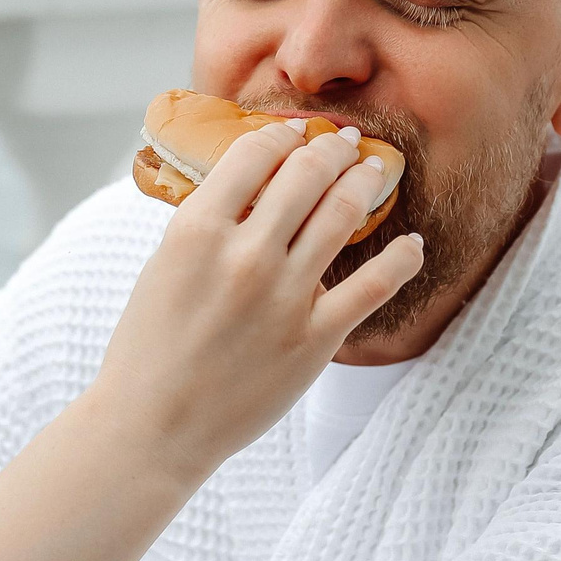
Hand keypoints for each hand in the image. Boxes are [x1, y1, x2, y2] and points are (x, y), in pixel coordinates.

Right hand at [90, 121, 422, 486]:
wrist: (152, 426)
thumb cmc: (149, 348)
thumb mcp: (163, 266)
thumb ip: (206, 223)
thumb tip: (250, 184)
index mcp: (196, 231)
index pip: (254, 154)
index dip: (283, 135)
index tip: (296, 134)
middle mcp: (244, 255)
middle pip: (307, 173)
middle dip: (332, 149)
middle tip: (345, 144)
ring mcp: (283, 297)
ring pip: (343, 212)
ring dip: (366, 181)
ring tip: (374, 173)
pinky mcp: (314, 338)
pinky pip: (376, 284)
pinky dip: (402, 257)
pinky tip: (412, 244)